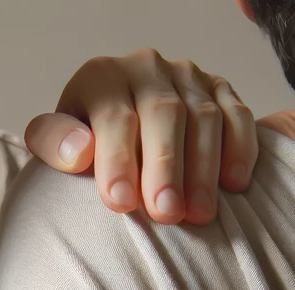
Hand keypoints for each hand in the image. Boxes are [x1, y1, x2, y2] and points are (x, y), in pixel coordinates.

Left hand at [25, 49, 257, 224]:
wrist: (119, 134)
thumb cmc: (87, 148)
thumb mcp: (55, 144)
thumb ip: (54, 143)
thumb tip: (77, 152)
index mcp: (102, 77)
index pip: (113, 116)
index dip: (118, 159)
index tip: (120, 203)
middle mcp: (146, 69)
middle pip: (164, 114)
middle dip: (165, 167)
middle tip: (166, 214)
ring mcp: (187, 78)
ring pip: (204, 117)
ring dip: (203, 169)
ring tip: (199, 215)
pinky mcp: (220, 90)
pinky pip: (237, 115)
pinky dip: (240, 149)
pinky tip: (235, 185)